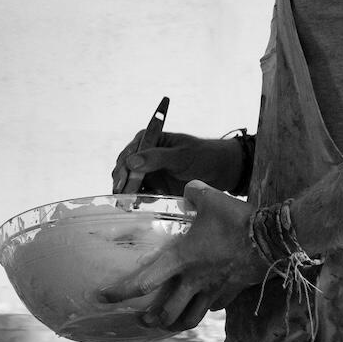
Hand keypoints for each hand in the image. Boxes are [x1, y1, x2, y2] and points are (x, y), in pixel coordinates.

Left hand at [99, 180, 267, 330]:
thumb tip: (188, 188)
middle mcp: (193, 280)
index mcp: (181, 259)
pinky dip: (205, 308)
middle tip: (141, 318)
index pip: (143, 282)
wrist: (272, 238)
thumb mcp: (211, 198)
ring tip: (166, 322)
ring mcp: (213, 289)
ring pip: (190, 318)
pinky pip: (214, 306)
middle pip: (165, 313)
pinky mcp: (230, 292)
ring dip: (175, 323)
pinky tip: (203, 304)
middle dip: (150, 320)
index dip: (120, 292)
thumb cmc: (238, 219)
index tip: (104, 297)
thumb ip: (194, 192)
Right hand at [111, 132, 244, 196]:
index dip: (123, 169)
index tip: (123, 182)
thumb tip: (132, 162)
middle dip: (123, 184)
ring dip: (131, 192)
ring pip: (130, 183)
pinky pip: (142, 193)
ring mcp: (149, 171)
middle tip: (125, 197)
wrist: (219, 170)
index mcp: (148, 140)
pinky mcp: (155, 186)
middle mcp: (144, 155)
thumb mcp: (180, 155)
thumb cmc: (202, 155)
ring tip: (134, 201)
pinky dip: (142, 197)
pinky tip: (148, 200)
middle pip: (125, 170)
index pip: (128, 154)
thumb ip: (157, 158)